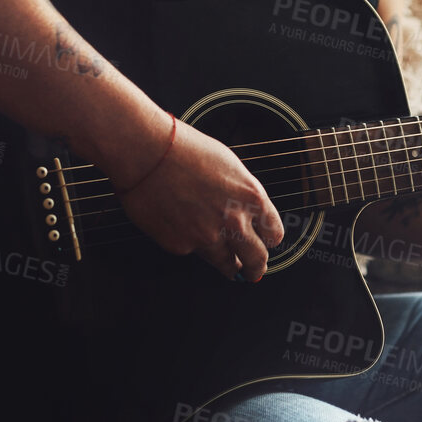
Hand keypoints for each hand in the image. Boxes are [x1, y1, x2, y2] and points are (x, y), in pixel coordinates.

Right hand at [112, 116, 283, 280]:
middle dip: (256, 267)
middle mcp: (233, 221)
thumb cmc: (185, 151)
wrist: (148, 154)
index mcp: (251, 198)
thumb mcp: (230, 167)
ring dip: (229, 265)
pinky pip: (194, 252)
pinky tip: (185, 229)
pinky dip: (192, 245)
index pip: (273, 234)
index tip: (265, 244)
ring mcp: (207, 237)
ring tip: (229, 266)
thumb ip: (242, 195)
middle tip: (253, 270)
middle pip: (257, 259)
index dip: (268, 241)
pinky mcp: (181, 246)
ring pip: (227, 264)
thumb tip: (247, 214)